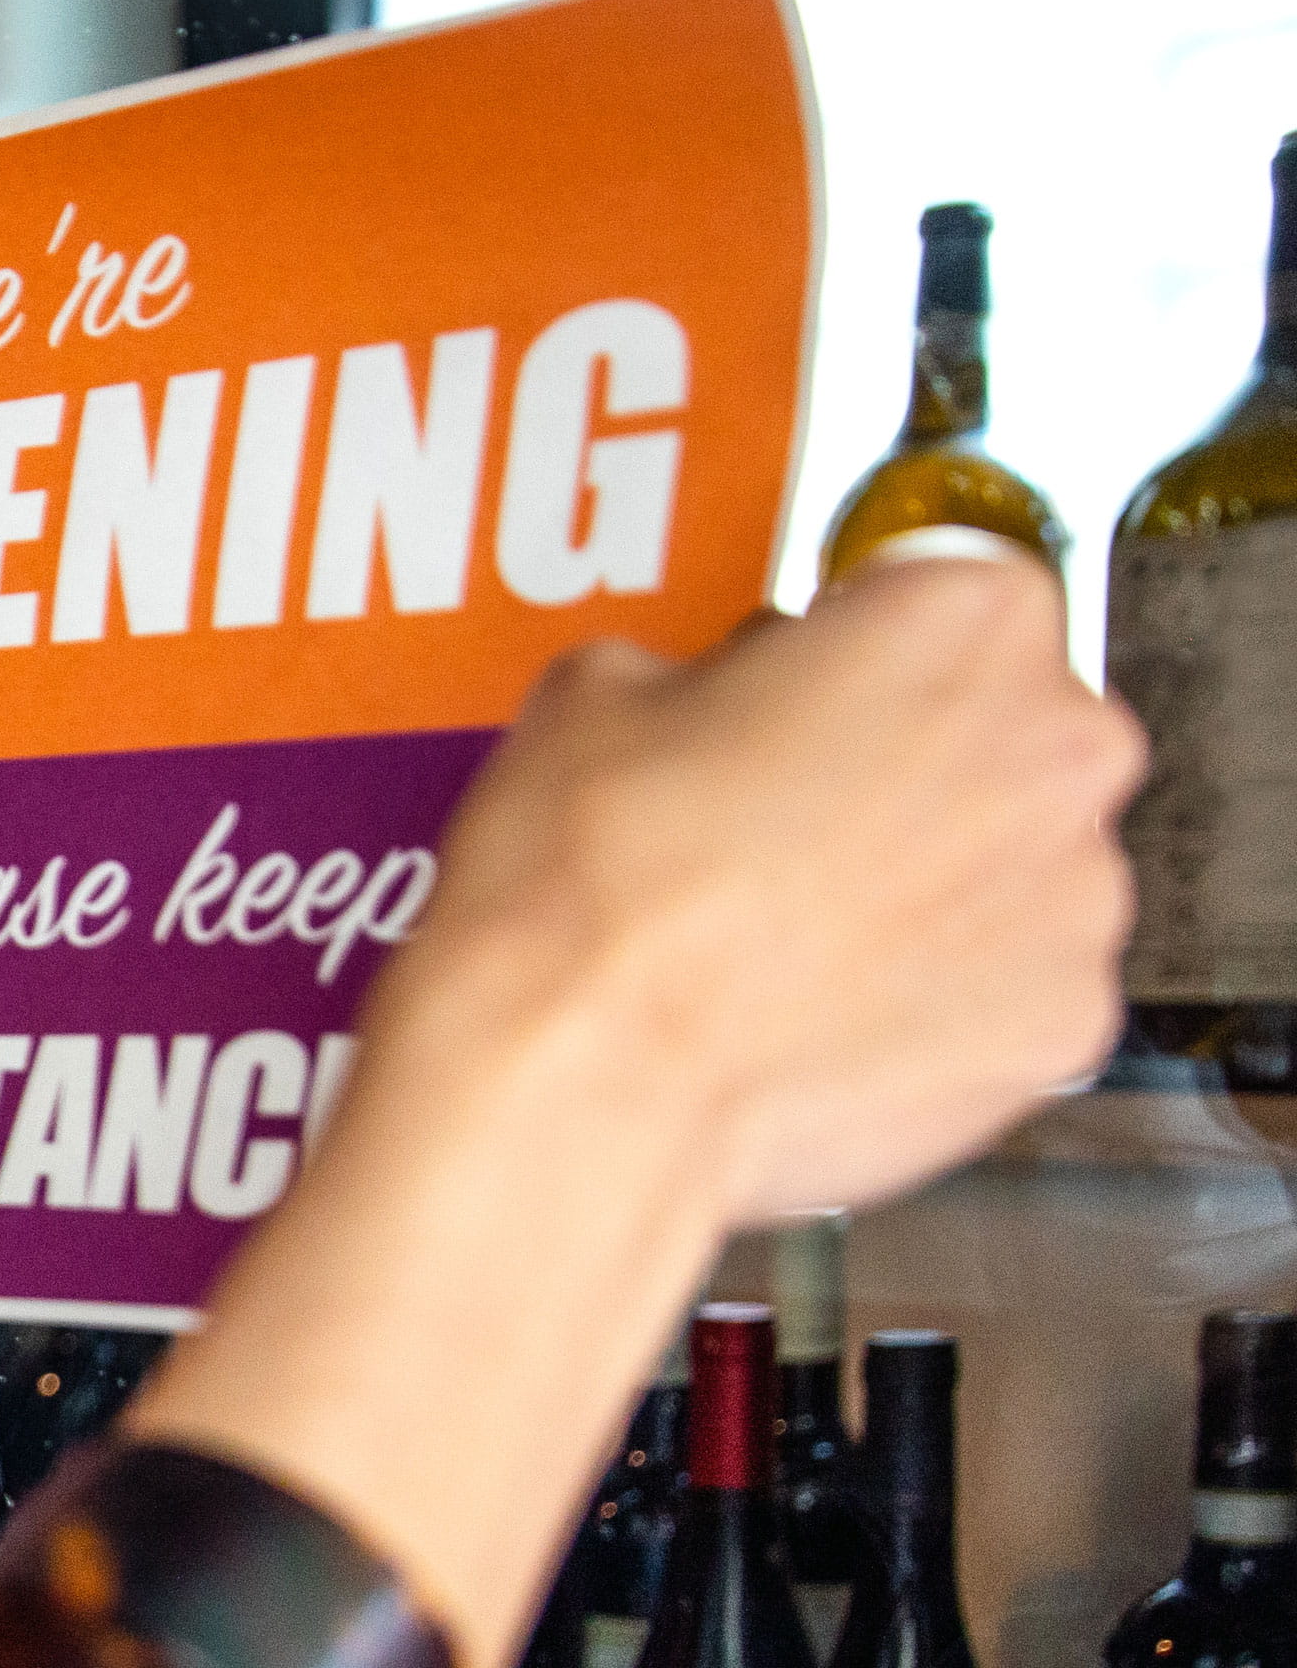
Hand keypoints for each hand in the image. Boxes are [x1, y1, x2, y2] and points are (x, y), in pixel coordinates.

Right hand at [377, 532, 1138, 1222]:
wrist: (589, 1082)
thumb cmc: (594, 893)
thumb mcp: (596, 693)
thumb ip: (709, 669)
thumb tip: (719, 705)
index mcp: (962, 622)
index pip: (944, 586)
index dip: (857, 638)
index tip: (811, 680)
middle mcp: (1058, 746)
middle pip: (1007, 725)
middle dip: (911, 761)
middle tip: (782, 812)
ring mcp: (1077, 899)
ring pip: (1016, 863)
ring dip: (932, 880)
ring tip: (791, 927)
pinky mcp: (1063, 1027)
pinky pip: (1013, 986)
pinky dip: (941, 994)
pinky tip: (824, 1005)